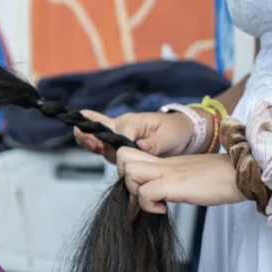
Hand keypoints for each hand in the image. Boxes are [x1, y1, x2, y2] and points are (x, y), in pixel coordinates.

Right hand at [75, 110, 196, 161]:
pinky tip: (92, 147)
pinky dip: (93, 147)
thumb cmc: (176, 131)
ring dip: (91, 145)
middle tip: (90, 143)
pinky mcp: (118, 146)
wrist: (182, 133)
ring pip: (98, 140)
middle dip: (88, 136)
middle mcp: (121, 127)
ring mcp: (118, 136)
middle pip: (97, 128)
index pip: (116, 133)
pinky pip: (102, 146)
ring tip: (93, 147)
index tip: (107, 149)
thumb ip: (154, 144)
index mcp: (132, 122)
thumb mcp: (170, 136)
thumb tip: (140, 147)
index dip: (111, 143)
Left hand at [117, 148, 245, 215]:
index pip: (131, 156)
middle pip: (123, 158)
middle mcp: (163, 163)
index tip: (138, 193)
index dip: (128, 173)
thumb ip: (172, 182)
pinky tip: (163, 209)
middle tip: (140, 198)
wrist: (244, 173)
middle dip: (124, 180)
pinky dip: (148, 205)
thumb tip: (158, 197)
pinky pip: (145, 193)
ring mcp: (167, 172)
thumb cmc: (222, 178)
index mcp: (165, 161)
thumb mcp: (189, 177)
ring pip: (129, 173)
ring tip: (153, 203)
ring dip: (134, 192)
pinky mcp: (174, 184)